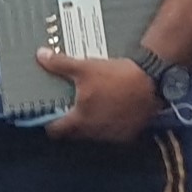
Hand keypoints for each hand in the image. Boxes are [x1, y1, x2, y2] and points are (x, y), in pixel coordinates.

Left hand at [39, 51, 157, 143]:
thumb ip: (59, 64)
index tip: (49, 113)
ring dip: (90, 124)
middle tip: (69, 106)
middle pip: (74, 133)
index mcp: (80, 119)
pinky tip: (111, 110)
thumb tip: (40, 55)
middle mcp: (94, 132)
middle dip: (70, 122)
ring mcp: (112, 136)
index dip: (50, 122)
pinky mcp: (128, 135)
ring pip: (93, 134)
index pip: (56, 130)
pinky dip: (108, 125)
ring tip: (92, 105)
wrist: (151, 81)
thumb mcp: (84, 67)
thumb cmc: (115, 76)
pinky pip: (112, 133)